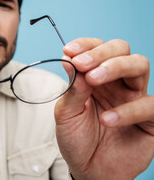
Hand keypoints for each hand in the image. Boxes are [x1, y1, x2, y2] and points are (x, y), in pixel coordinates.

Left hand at [55, 38, 153, 179]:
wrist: (89, 170)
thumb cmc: (77, 139)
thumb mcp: (66, 112)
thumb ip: (72, 87)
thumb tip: (70, 60)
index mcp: (95, 77)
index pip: (96, 49)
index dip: (85, 45)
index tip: (69, 50)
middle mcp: (116, 83)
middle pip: (121, 50)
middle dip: (101, 52)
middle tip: (83, 64)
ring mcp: (134, 98)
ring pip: (139, 65)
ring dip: (116, 67)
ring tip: (93, 79)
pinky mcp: (150, 118)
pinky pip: (149, 104)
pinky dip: (128, 109)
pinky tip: (107, 119)